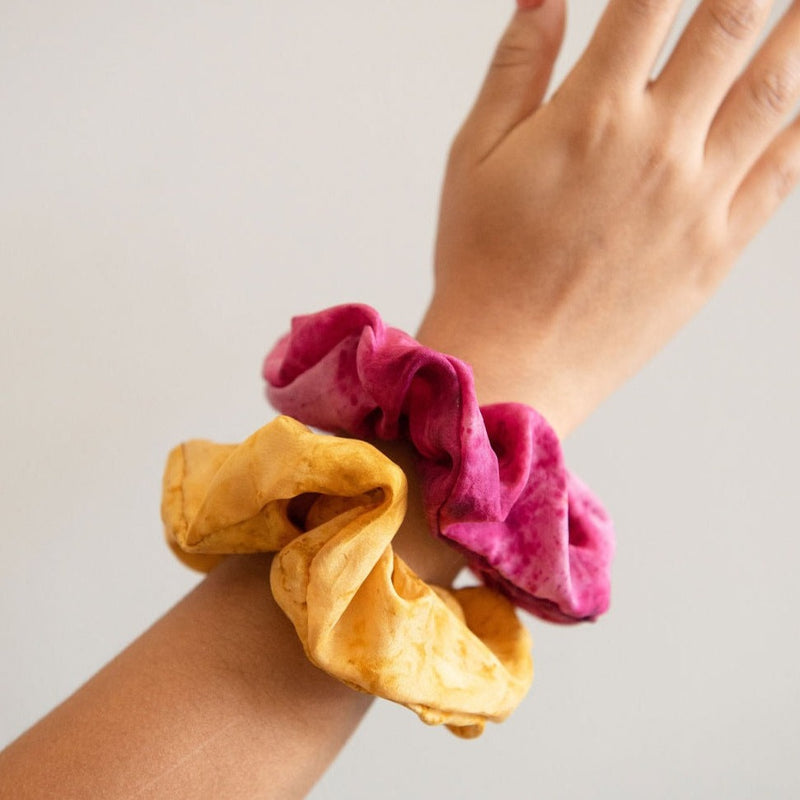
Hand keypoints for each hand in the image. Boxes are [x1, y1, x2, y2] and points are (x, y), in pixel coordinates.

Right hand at [418, 0, 799, 436]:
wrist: (512, 363)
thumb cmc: (483, 268)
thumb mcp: (473, 160)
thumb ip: (515, 69)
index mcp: (590, 116)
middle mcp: (656, 147)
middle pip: (734, 21)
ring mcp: (698, 199)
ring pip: (779, 87)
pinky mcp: (718, 249)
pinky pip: (786, 170)